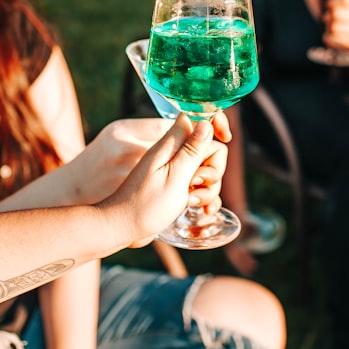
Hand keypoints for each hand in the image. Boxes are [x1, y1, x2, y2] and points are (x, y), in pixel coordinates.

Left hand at [98, 114, 228, 247]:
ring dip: (208, 188)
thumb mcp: (175, 177)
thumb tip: (206, 123)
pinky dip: (204, 197)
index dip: (215, 125)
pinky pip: (200, 187)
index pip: (201, 121)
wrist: (122, 228)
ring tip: (191, 201)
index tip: (226, 137)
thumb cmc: (145, 204)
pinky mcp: (176, 186)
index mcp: (171, 143)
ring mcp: (175, 171)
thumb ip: (192, 150)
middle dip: (213, 170)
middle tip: (195, 184)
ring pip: (207, 171)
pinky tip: (201, 210)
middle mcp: (174, 153)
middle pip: (210, 150)